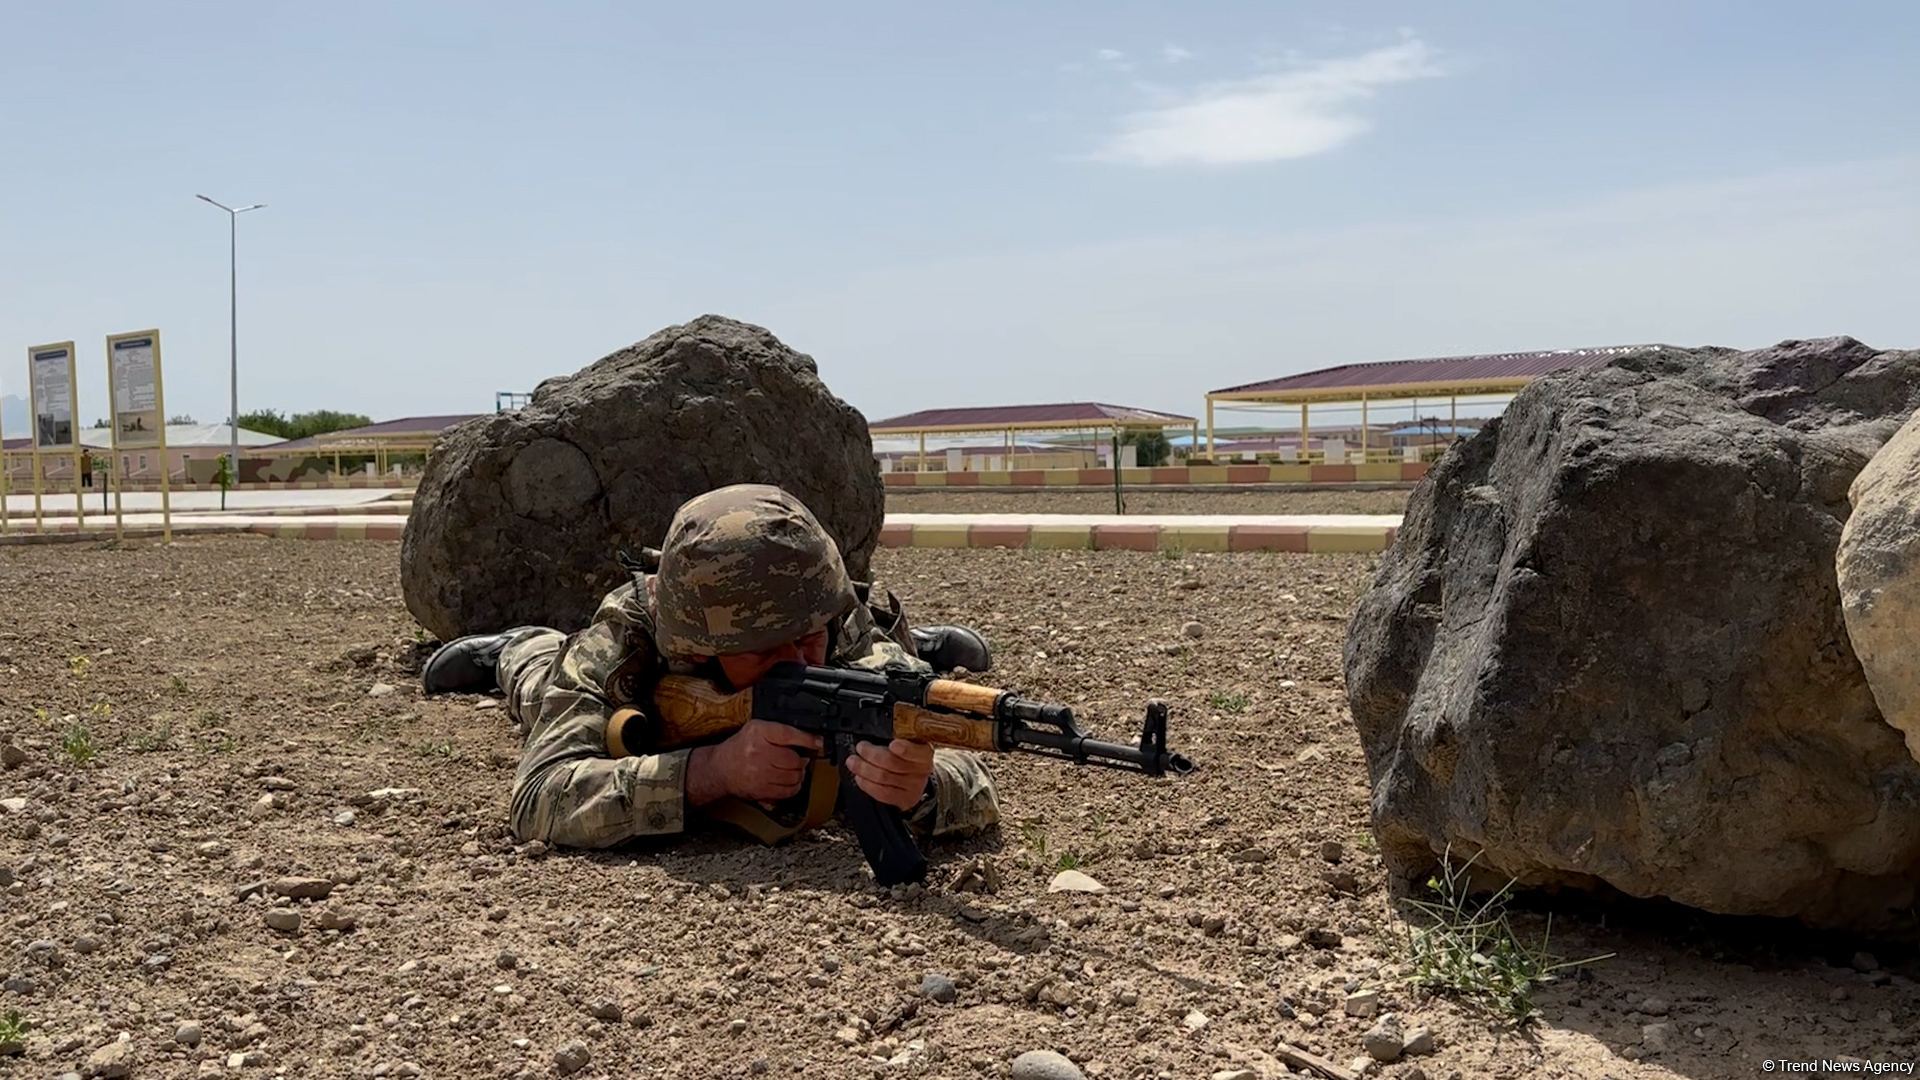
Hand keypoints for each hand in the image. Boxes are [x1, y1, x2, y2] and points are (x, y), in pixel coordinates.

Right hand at [686, 720, 822, 806]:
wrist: (720, 768)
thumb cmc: (740, 747)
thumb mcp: (757, 729)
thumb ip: (780, 732)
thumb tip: (810, 741)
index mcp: (758, 732)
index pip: (789, 735)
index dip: (808, 739)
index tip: (819, 743)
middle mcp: (758, 752)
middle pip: (795, 759)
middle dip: (800, 760)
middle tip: (798, 759)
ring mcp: (759, 773)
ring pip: (794, 776)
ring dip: (798, 774)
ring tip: (792, 770)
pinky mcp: (761, 790)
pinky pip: (788, 791)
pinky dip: (793, 787)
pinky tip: (788, 781)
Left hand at [845, 739, 934, 811]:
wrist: (917, 777)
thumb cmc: (909, 756)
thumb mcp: (909, 741)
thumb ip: (896, 737)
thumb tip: (874, 735)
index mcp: (924, 752)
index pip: (915, 752)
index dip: (905, 749)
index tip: (893, 744)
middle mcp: (921, 771)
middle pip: (892, 763)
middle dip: (871, 754)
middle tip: (860, 748)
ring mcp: (913, 787)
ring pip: (883, 778)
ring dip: (863, 769)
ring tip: (853, 762)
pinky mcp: (904, 799)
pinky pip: (882, 793)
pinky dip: (867, 785)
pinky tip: (860, 778)